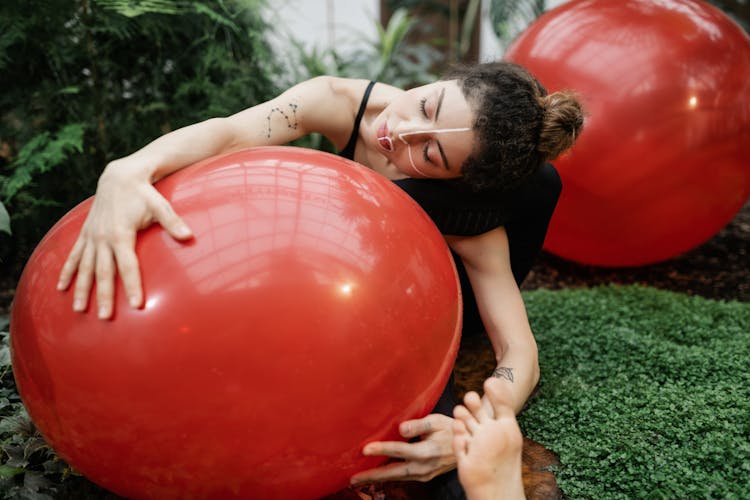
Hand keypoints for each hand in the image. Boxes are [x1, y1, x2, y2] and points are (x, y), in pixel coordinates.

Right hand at [57, 165, 192, 318]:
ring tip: (80, 310)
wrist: (119, 177)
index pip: (129, 266)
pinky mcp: (85, 234)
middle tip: (106, 317)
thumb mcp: (160, 205)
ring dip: (82, 289)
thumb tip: (190, 236)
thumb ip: (173, 222)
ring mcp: (92, 237)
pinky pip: (74, 256)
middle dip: (105, 295)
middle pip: (104, 272)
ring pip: (86, 268)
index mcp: (121, 234)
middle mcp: (103, 238)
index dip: (133, 285)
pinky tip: (61, 288)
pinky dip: (67, 271)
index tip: (137, 305)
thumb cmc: (144, 193)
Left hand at [350, 413, 456, 484]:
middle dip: (373, 475)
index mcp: (428, 451)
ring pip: (397, 477)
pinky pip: (403, 478)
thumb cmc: (450, 429)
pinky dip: (389, 478)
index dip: (382, 449)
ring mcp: (425, 474)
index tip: (365, 449)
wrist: (468, 446)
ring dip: (378, 479)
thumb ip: (419, 425)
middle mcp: (424, 466)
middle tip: (353, 479)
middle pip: (394, 472)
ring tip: (359, 480)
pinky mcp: (425, 476)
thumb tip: (400, 429)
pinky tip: (377, 476)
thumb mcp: (437, 421)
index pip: (400, 450)